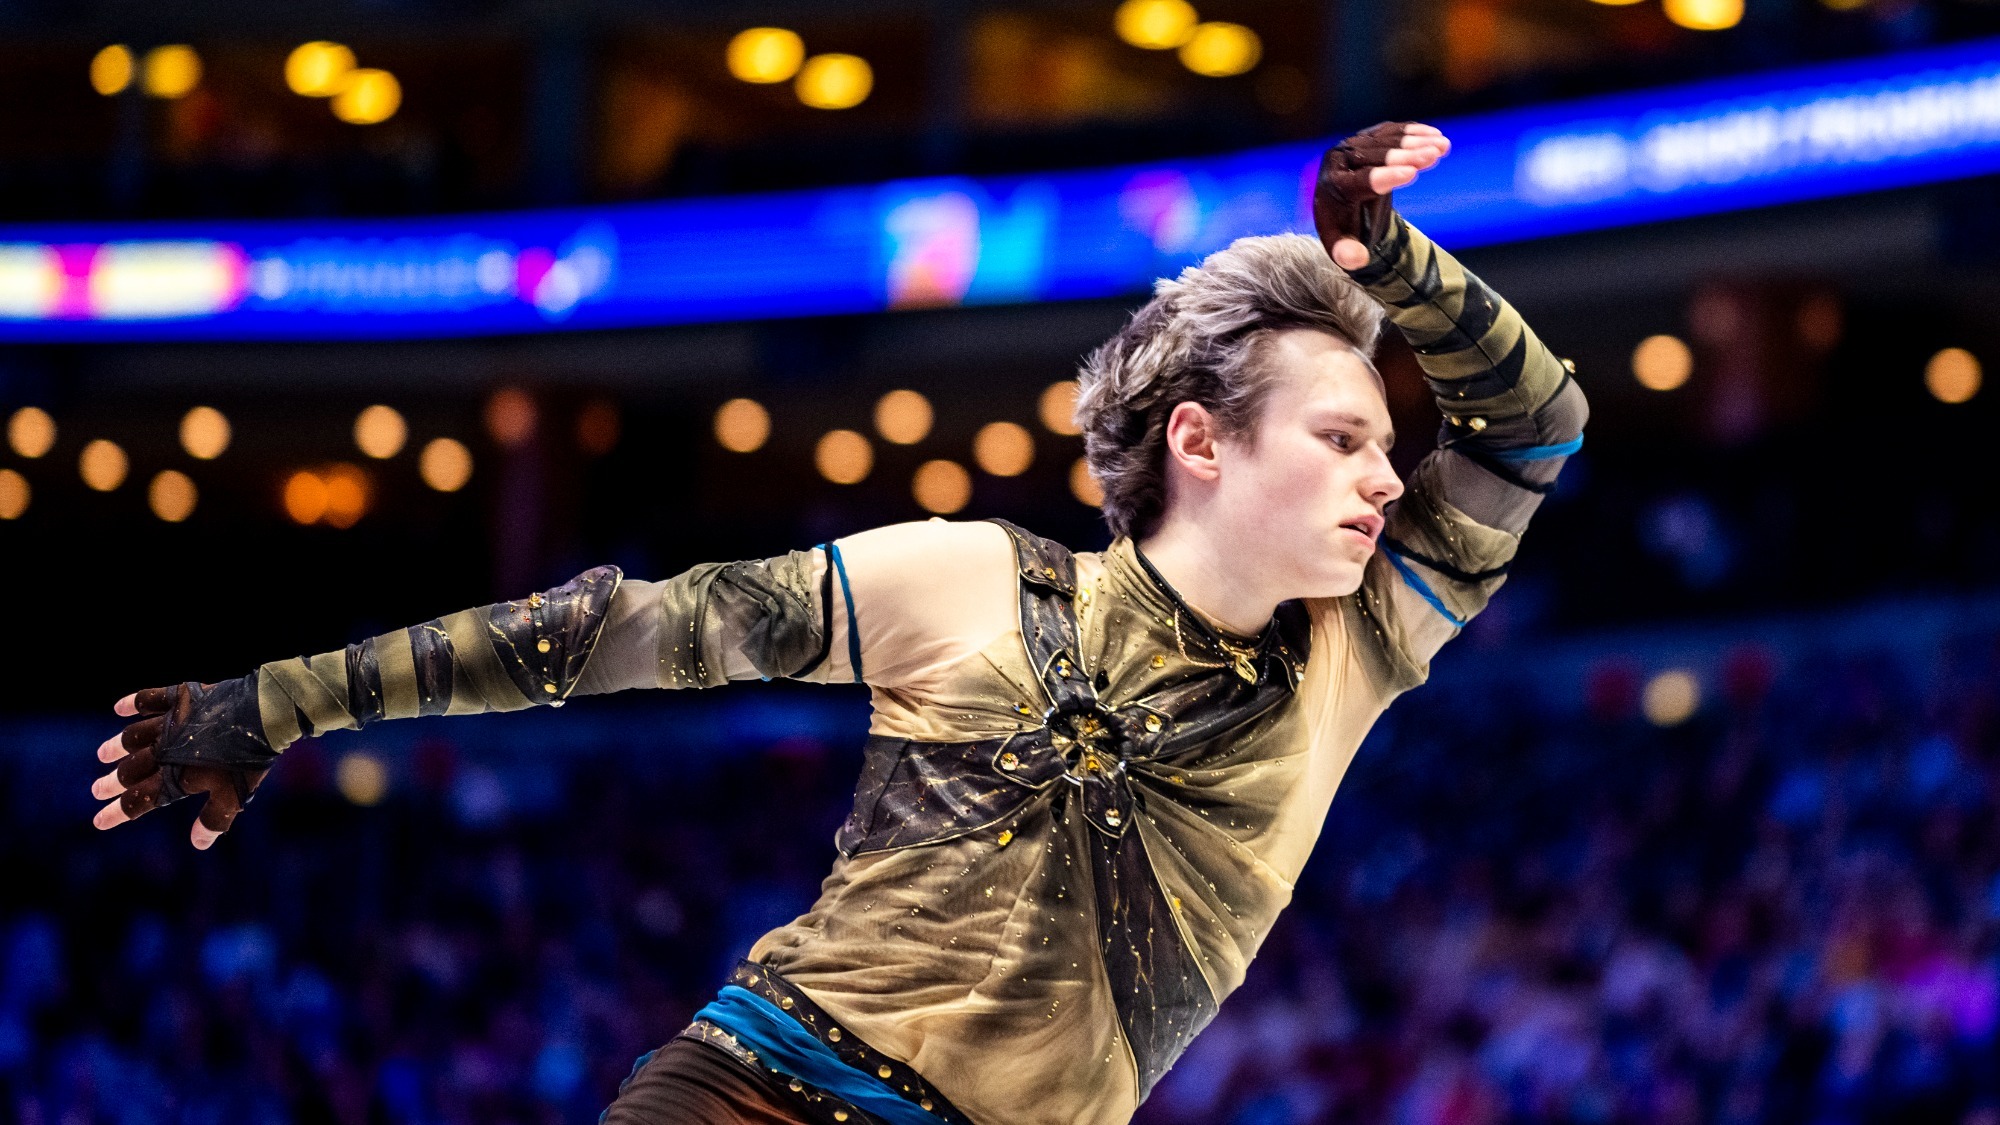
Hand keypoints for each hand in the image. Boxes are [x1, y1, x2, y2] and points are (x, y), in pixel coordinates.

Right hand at [92, 679, 274, 849]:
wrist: (262, 716)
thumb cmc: (249, 761)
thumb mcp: (234, 797)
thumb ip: (213, 820)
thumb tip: (198, 844)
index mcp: (175, 778)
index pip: (138, 801)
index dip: (117, 813)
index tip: (98, 821)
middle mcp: (165, 752)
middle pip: (130, 770)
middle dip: (113, 783)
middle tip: (98, 789)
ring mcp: (171, 723)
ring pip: (133, 737)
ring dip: (116, 747)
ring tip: (103, 755)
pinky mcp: (181, 698)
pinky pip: (149, 699)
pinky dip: (132, 703)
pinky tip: (119, 708)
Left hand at [1312, 122, 1451, 270]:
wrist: (1338, 203)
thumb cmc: (1343, 226)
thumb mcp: (1343, 244)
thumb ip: (1346, 254)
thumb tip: (1357, 259)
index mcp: (1333, 186)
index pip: (1360, 180)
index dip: (1385, 176)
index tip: (1412, 173)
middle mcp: (1340, 159)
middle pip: (1375, 155)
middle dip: (1406, 155)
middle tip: (1433, 155)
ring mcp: (1354, 144)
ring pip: (1386, 139)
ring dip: (1416, 141)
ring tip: (1443, 146)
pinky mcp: (1367, 136)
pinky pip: (1392, 131)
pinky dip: (1414, 132)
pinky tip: (1436, 136)